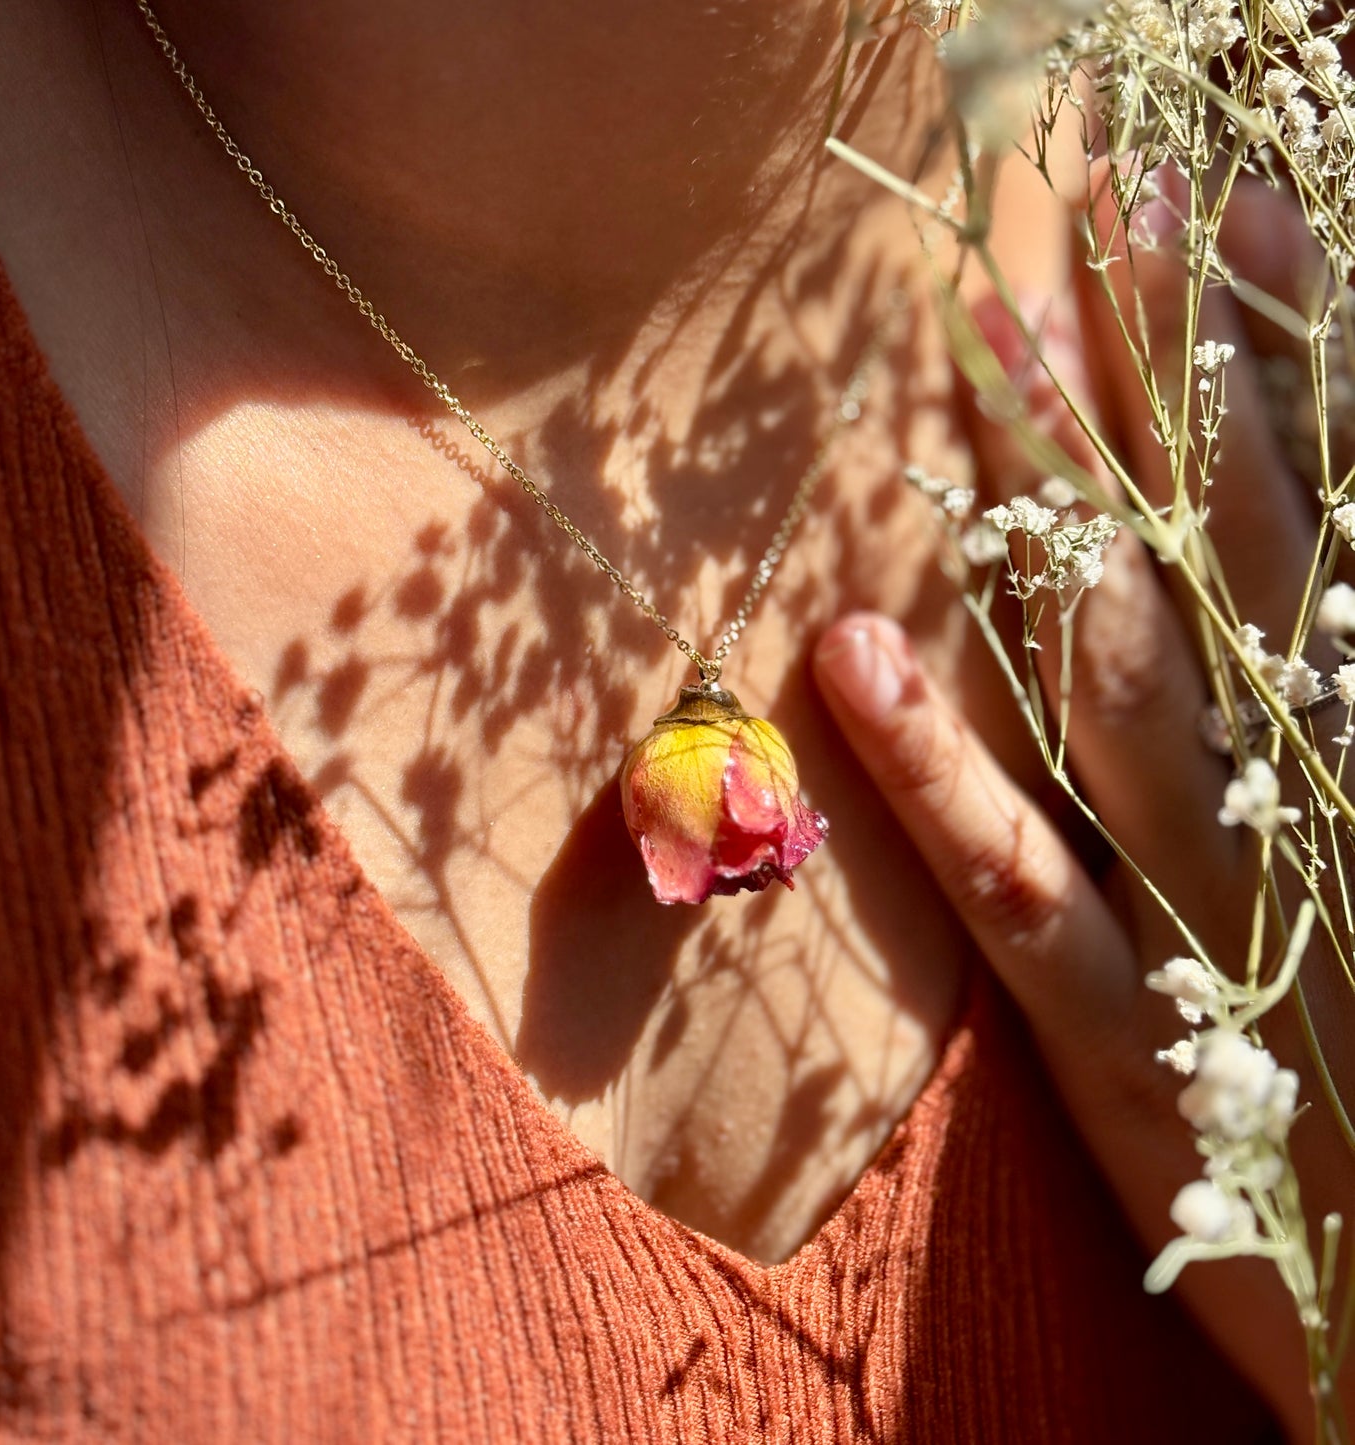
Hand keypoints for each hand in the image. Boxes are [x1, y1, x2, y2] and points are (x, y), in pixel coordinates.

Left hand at [814, 178, 1354, 1436]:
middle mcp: (1315, 815)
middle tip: (1092, 205)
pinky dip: (940, 778)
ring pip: (1126, 691)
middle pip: (1229, 561)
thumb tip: (1304, 573)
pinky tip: (851, 653)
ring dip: (1051, 518)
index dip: (1283, 351)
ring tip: (983, 351)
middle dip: (1165, 379)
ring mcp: (1221, 930)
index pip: (1335, 514)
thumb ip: (1334, 700)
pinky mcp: (1135, 1059)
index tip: (1219, 200)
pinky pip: (1023, 898)